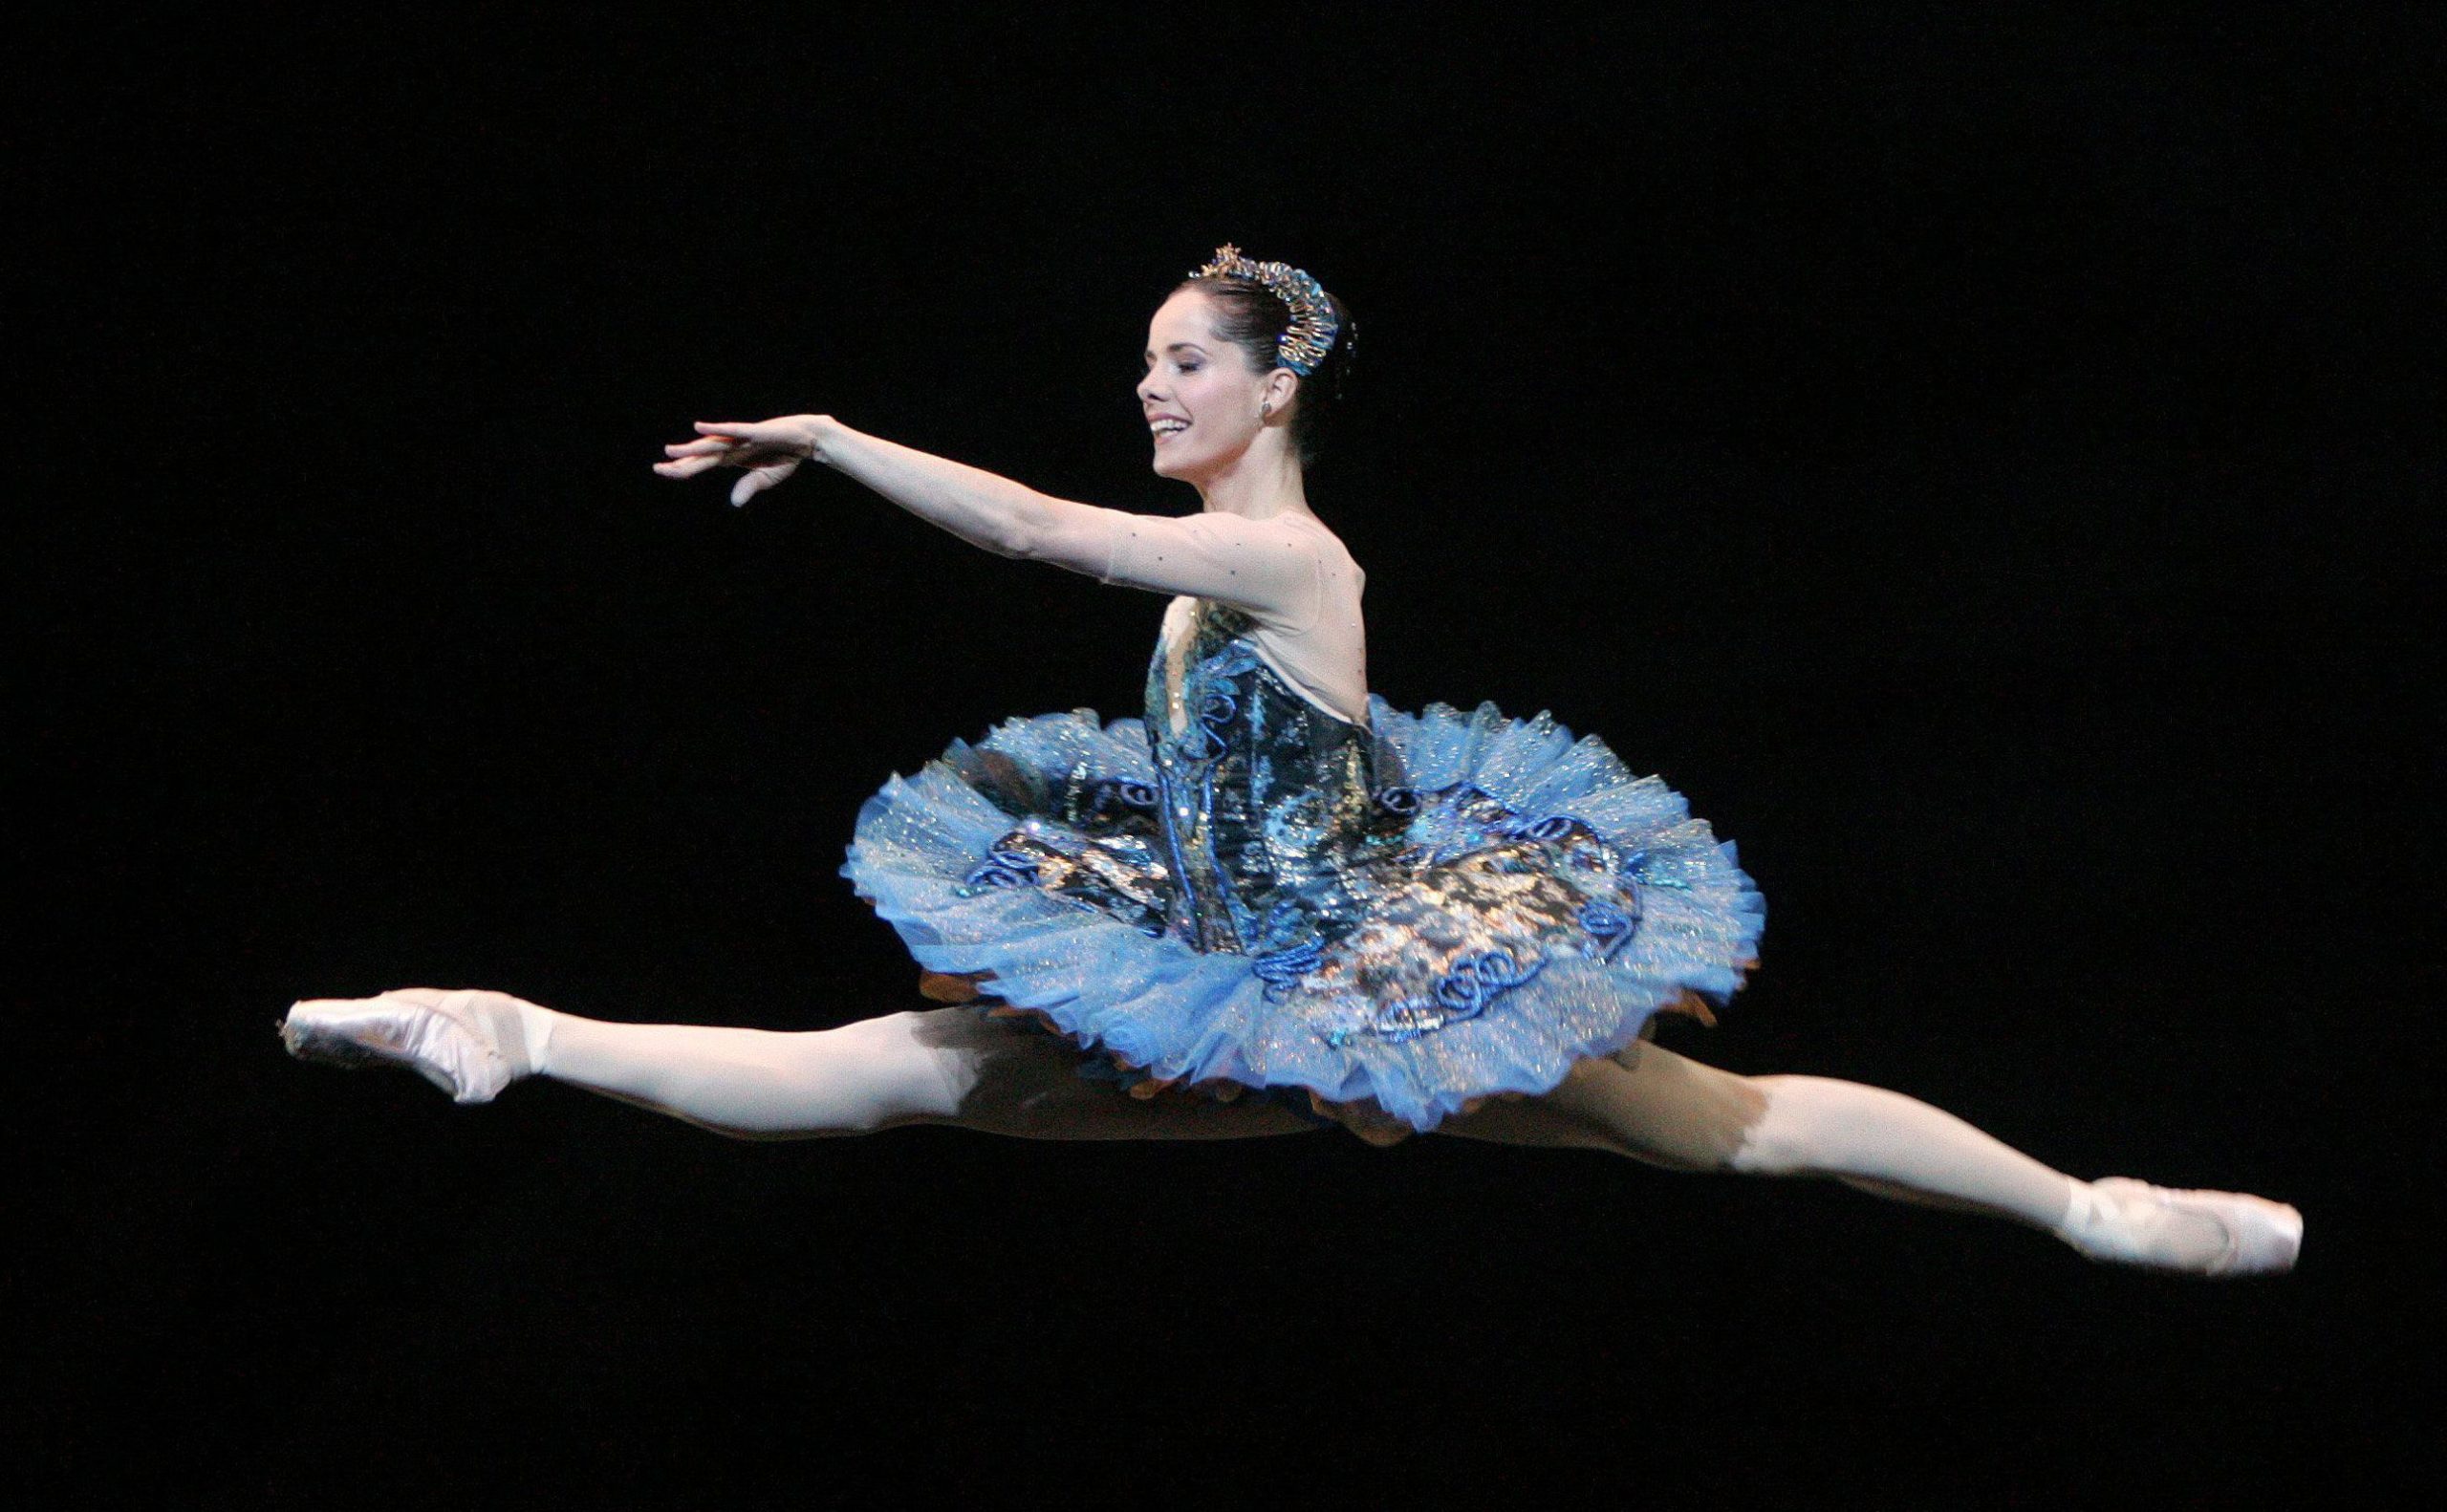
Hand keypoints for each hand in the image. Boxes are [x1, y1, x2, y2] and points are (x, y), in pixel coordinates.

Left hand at [655, 416, 823, 506]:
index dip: (683, 469)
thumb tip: (734, 503)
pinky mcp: (753, 431)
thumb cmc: (785, 456)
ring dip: (691, 448)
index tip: (663, 472)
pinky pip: (731, 430)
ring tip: (670, 451)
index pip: (701, 464)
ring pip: (711, 444)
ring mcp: (741, 438)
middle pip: (700, 456)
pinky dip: (715, 428)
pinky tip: (699, 428)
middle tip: (658, 468)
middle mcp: (731, 447)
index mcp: (731, 458)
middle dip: (680, 462)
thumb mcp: (766, 477)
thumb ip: (748, 487)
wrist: (806, 439)